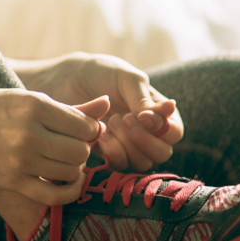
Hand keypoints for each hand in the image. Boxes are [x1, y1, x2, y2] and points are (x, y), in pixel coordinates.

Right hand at [0, 89, 108, 204]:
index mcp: (35, 104)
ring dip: (73, 170)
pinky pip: (55, 195)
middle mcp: (31, 131)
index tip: (78, 133)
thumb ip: (67, 107)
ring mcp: (21, 158)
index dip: (89, 132)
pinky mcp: (12, 181)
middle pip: (82, 150)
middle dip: (82, 152)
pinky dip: (69, 192)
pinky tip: (67, 184)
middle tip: (69, 149)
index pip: (85, 126)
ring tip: (61, 163)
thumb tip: (107, 105)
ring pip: (72, 171)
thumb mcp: (23, 99)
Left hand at [14, 52, 183, 170]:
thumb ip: (144, 97)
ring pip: (143, 163)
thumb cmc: (99, 73)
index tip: (141, 116)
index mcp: (158, 112)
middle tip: (123, 119)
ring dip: (127, 145)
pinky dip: (113, 153)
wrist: (65, 81)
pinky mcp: (109, 156)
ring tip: (110, 123)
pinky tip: (100, 136)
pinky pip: (121, 167)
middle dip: (143, 139)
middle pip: (162, 153)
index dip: (162, 128)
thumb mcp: (125, 77)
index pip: (174, 132)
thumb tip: (168, 112)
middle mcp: (148, 132)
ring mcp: (128, 146)